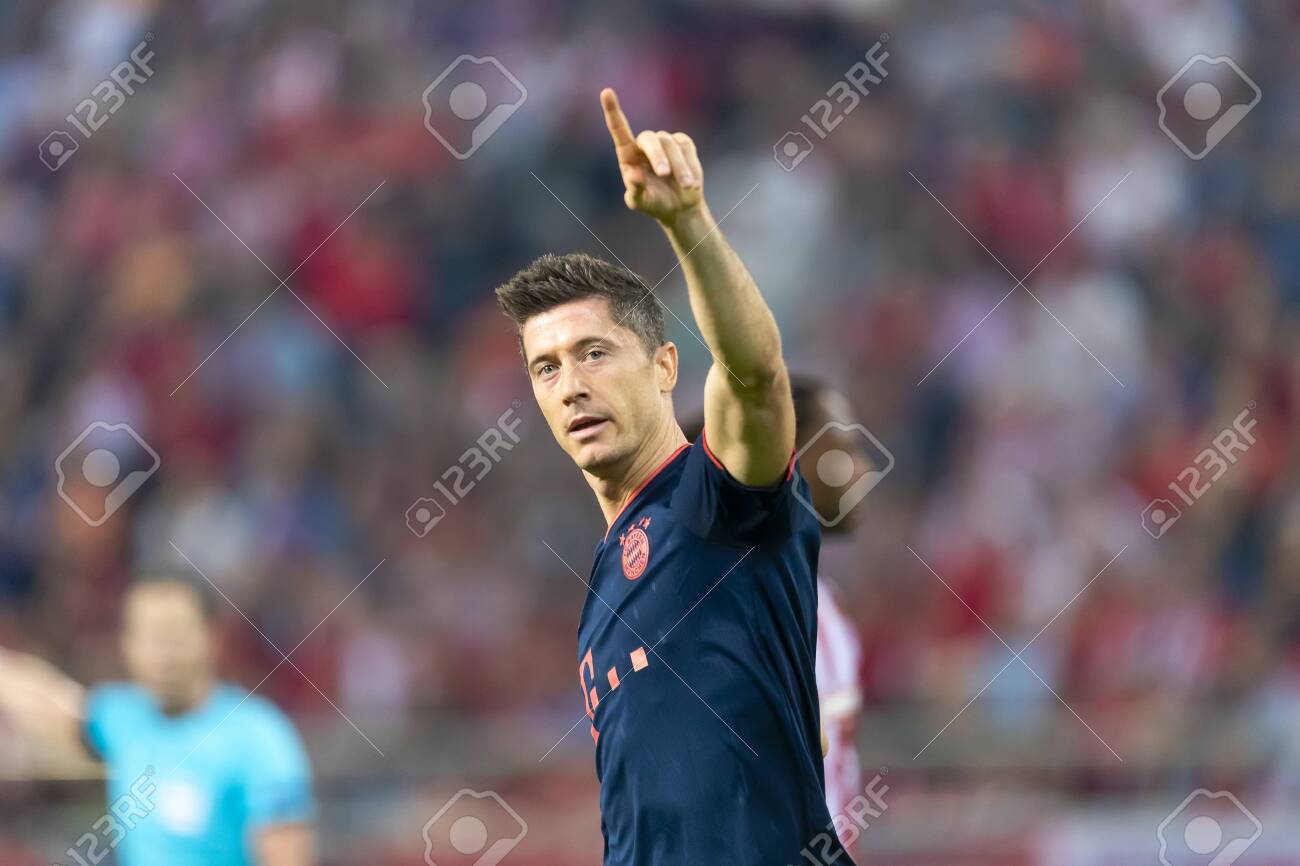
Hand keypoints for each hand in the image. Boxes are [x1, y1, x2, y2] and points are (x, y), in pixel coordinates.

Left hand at [601, 88, 702, 223]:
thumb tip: (632, 175)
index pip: (619, 130)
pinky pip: (686, 148)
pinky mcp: (682, 143)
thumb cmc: (654, 204)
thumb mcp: (640, 202)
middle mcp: (644, 145)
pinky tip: (691, 182)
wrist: (678, 207)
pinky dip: (690, 165)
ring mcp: (664, 142)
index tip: (606, 92)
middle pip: (650, 140)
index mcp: (628, 156)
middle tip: (664, 174)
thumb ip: (635, 190)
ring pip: (671, 146)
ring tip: (687, 186)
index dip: (612, 111)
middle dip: (658, 156)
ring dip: (680, 168)